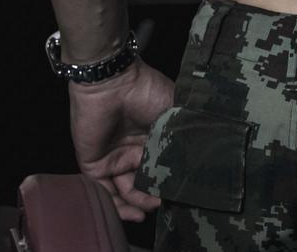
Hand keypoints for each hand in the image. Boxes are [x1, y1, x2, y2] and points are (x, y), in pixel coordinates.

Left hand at [66, 57, 174, 222]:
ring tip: (153, 208)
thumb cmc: (146, 90)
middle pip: (146, 180)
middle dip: (157, 194)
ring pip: (127, 190)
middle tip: (168, 200)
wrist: (113, 82)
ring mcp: (113, 158)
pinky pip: (105, 191)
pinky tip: (136, 213)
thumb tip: (201, 156)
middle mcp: (133, 149)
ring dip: (140, 203)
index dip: (172, 179)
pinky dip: (119, 206)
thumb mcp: (175, 110)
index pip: (163, 165)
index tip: (185, 190)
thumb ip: (184, 133)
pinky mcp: (94, 164)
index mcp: (153, 136)